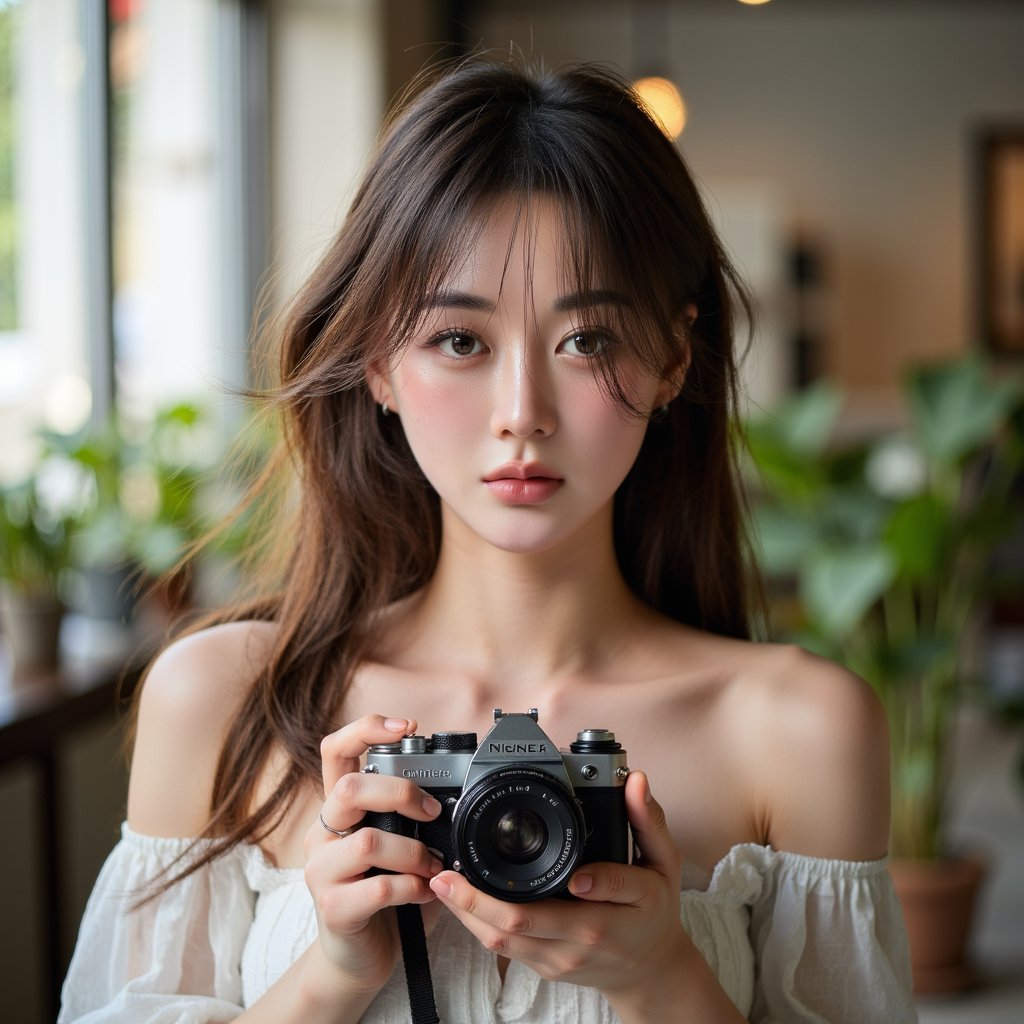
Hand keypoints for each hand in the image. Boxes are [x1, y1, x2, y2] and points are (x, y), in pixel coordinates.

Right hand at [302, 714, 443, 994]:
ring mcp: (321, 871)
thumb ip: (409, 817)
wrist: (359, 957)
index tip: (407, 727)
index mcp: (338, 809)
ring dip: (415, 853)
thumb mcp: (397, 844)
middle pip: (350, 788)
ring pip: (368, 841)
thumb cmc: (386, 892)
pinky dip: (412, 888)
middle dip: (400, 792)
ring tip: (434, 867)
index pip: (335, 750)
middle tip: (433, 813)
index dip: (366, 729)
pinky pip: (379, 888)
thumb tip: (454, 791)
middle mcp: (321, 833)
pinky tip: (424, 893)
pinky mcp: (332, 908)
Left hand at [427, 771, 691, 1000]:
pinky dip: (478, 924)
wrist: (650, 971)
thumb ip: (648, 821)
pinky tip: (459, 902)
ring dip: (469, 914)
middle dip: (479, 901)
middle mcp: (584, 938)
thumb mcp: (664, 863)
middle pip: (526, 923)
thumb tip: (635, 781)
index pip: (603, 890)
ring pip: (506, 940)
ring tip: (441, 885)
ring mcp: (561, 957)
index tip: (572, 872)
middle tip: (447, 876)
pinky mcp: (545, 967)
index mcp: (620, 908)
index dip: (591, 880)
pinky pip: (505, 948)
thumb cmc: (654, 912)